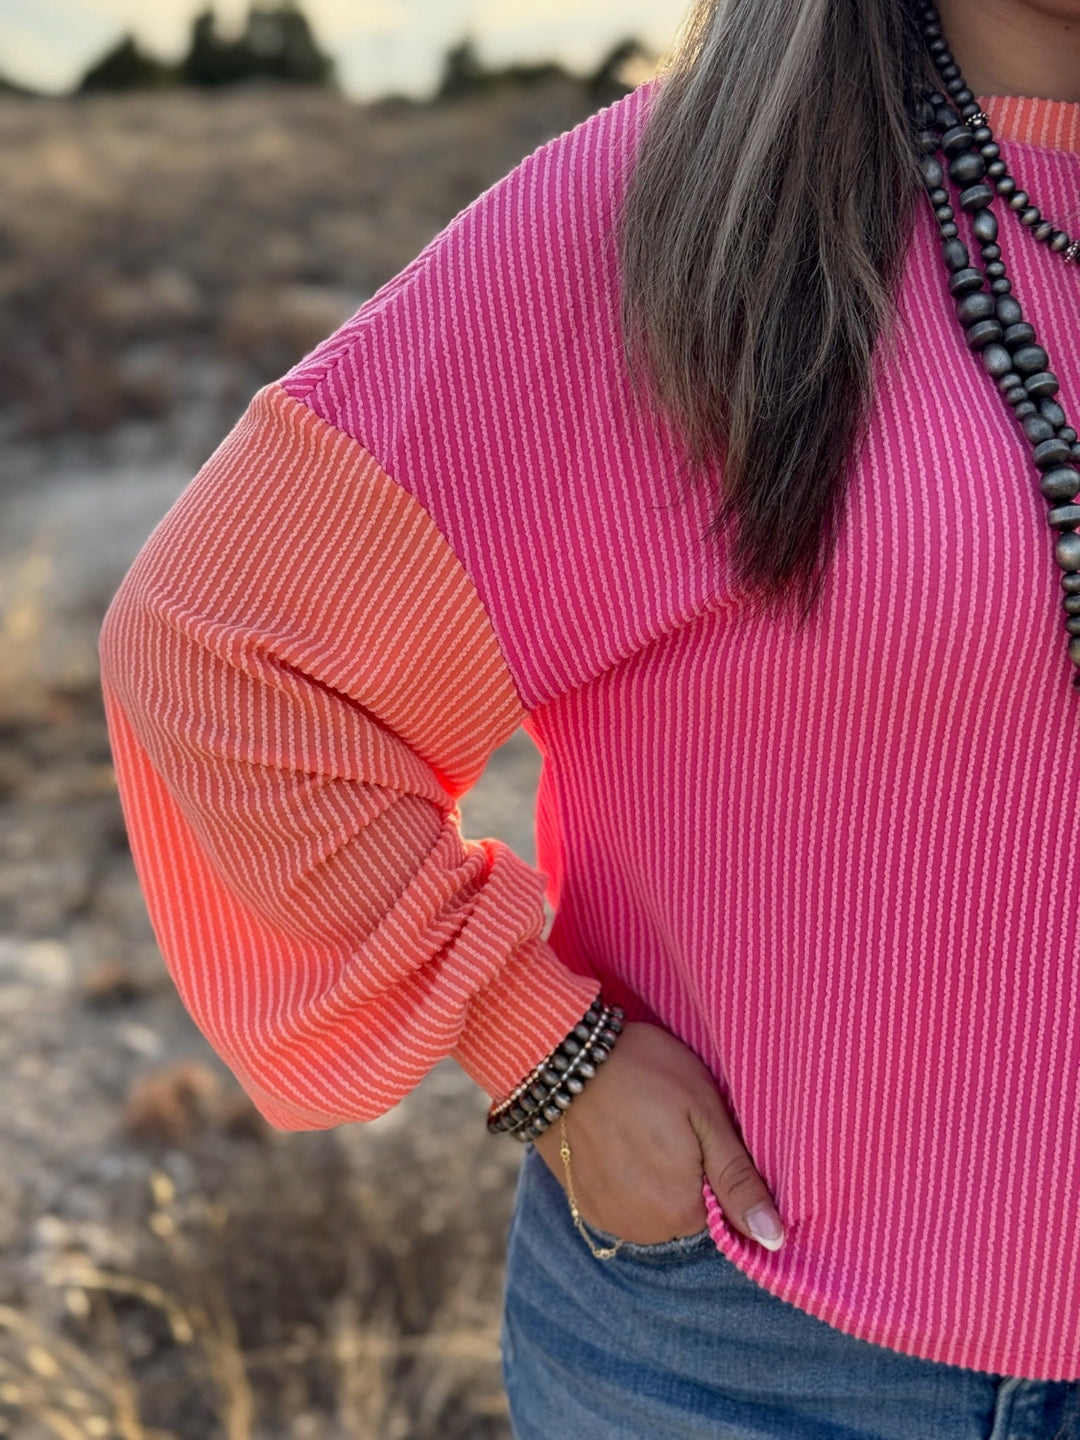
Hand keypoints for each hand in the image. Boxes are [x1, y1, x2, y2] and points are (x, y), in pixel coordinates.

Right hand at [532, 1020, 784, 1249]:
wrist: (560, 1057)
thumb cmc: (644, 1074)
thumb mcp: (705, 1113)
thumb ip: (740, 1179)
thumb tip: (773, 1239)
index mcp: (681, 1211)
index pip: (722, 1210)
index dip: (715, 1167)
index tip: (699, 1131)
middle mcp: (643, 1229)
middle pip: (685, 1210)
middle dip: (684, 1174)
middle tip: (668, 1123)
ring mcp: (608, 1218)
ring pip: (652, 1207)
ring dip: (652, 1177)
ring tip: (640, 1127)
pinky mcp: (583, 1204)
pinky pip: (621, 1202)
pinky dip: (624, 1177)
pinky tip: (616, 1138)